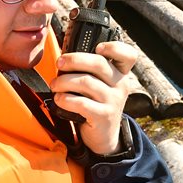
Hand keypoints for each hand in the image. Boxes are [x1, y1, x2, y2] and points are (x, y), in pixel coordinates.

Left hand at [51, 40, 137, 155]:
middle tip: (59, 63)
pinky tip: (59, 99)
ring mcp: (114, 101)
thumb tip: (63, 58)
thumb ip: (90, 71)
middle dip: (74, 60)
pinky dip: (65, 99)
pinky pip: (81, 103)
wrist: (104, 135)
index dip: (114, 47)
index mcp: (121, 74)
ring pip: (86, 82)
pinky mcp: (103, 116)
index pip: (128, 55)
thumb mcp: (101, 86)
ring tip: (54, 85)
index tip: (97, 47)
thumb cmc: (96, 104)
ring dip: (64, 81)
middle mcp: (121, 85)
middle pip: (99, 63)